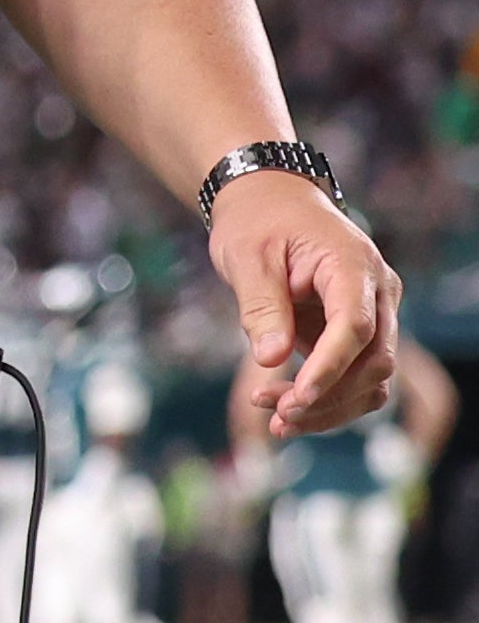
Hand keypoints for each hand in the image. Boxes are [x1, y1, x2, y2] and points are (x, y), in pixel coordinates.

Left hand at [211, 171, 399, 440]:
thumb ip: (261, 306)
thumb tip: (270, 359)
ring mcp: (375, 315)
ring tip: (275, 420)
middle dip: (327, 395)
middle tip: (273, 414)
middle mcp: (378, 293)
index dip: (329, 367)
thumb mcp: (245, 256)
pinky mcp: (360, 333)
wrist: (270, 201)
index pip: (356, 327)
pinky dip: (329, 399)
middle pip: (374, 361)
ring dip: (329, 406)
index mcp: (353, 266)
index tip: (294, 398)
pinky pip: (358, 377)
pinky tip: (287, 412)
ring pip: (373, 379)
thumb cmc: (256, 222)